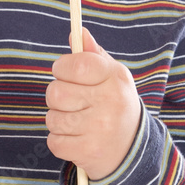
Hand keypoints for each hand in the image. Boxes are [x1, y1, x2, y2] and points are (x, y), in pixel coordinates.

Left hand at [45, 28, 140, 180]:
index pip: (75, 64)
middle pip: (55, 92)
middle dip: (57, 98)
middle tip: (74, 103)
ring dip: (58, 120)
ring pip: (52, 118)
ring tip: (77, 122)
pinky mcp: (88, 152)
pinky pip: (53, 141)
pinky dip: (60, 141)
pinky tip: (77, 139)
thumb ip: (92, 55)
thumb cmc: (115, 106)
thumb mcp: (112, 77)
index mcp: (116, 78)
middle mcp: (110, 102)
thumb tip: (78, 33)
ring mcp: (99, 129)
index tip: (64, 73)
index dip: (61, 68)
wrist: (132, 150)